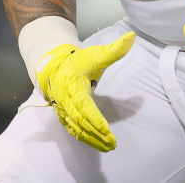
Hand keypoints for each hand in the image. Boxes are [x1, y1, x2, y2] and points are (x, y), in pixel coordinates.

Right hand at [34, 32, 133, 151]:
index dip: (94, 119)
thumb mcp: (96, 54)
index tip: (106, 130)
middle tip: (112, 143)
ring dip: (91, 139)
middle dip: (96, 134)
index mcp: (73, 85)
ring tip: (107, 147)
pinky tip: (95, 144)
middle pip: (80, 120)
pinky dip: (83, 138)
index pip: (83, 105)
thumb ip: (115, 49)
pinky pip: (72, 129)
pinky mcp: (62, 114)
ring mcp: (62, 108)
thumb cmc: (77, 61)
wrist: (52, 65)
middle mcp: (65, 99)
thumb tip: (132, 37)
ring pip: (76, 128)